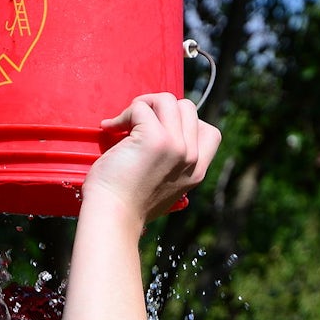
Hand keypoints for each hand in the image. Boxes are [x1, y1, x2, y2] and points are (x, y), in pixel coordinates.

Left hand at [83, 94, 221, 223]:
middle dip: (159, 109)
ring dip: (142, 105)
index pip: (209, 131)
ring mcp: (176, 147)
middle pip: (187, 108)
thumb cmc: (126, 205)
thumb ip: (172, 165)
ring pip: (167, 100)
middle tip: (135, 124)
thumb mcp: (162, 187)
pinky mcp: (155, 139)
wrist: (112, 218)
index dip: (184, 123)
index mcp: (196, 172)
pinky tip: (110, 128)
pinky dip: (122, 114)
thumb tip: (163, 135)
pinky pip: (141, 107)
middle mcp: (191, 158)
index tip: (159, 132)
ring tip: (123, 124)